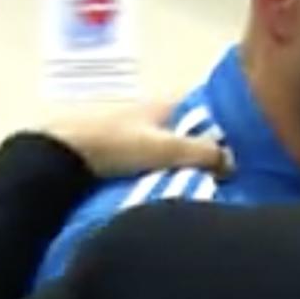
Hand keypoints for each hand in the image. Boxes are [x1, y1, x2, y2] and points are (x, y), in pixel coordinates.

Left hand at [42, 101, 232, 179]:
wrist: (58, 158)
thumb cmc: (111, 145)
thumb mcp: (163, 148)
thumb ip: (201, 153)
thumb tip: (233, 163)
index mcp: (163, 103)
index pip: (202, 106)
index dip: (222, 122)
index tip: (241, 147)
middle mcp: (148, 114)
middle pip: (186, 131)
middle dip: (203, 150)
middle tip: (225, 177)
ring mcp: (131, 135)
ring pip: (167, 150)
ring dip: (180, 167)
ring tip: (200, 190)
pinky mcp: (115, 157)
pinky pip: (149, 165)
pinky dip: (160, 176)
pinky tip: (168, 195)